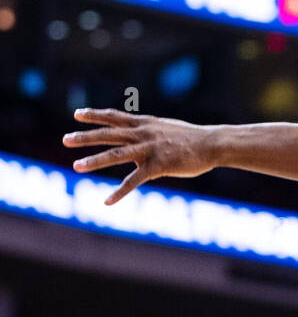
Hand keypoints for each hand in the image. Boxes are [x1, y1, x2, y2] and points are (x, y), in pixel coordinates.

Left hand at [63, 108, 218, 204]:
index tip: (77, 114)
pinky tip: (107, 202)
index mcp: (145, 124)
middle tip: (66, 140)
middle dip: (85, 137)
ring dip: (95, 161)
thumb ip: (149, 131)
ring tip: (77, 166)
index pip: (114, 117)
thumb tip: (139, 132)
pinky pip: (134, 180)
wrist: (212, 144)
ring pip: (116, 154)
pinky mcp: (158, 166)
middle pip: (108, 134)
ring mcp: (149, 149)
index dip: (95, 115)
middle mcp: (143, 134)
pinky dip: (119, 192)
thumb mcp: (166, 127)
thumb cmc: (192, 138)